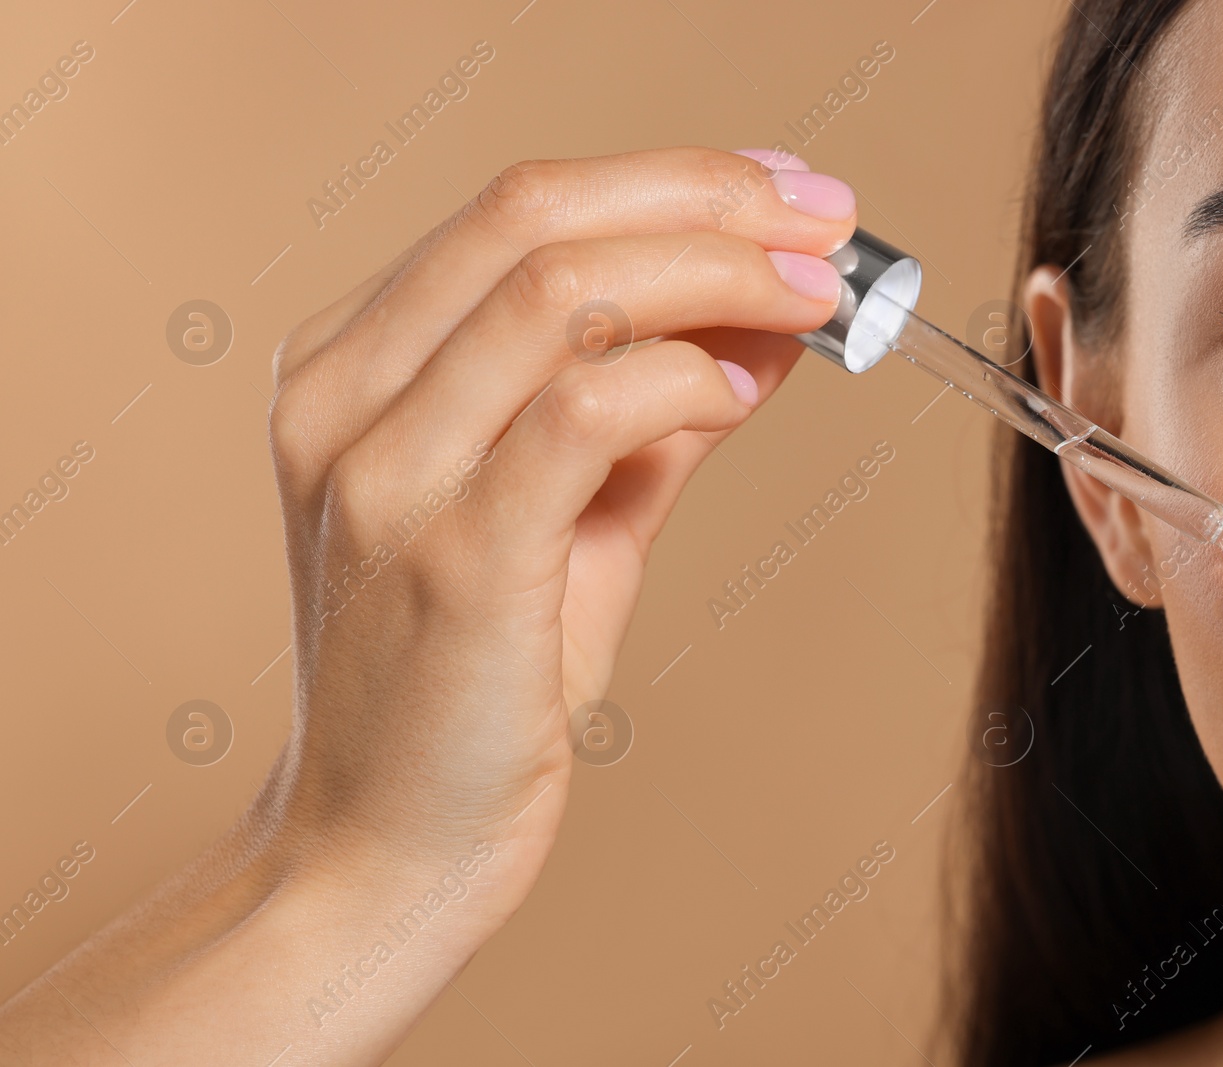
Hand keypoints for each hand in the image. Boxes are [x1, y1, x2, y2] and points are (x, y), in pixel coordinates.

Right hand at [263, 145, 854, 919]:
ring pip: (560, 291)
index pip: (517, 211)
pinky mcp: (450, 558)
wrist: (384, 853)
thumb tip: (766, 320)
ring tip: (816, 299)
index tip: (785, 193)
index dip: (672, 180)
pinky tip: (742, 395)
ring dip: (719, 274)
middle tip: (826, 223)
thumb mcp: (564, 521)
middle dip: (710, 198)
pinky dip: (685, 380)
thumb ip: (647, 413)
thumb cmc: (470, 687)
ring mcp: (384, 475)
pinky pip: (582, 411)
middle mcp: (345, 400)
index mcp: (351, 369)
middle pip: (535, 215)